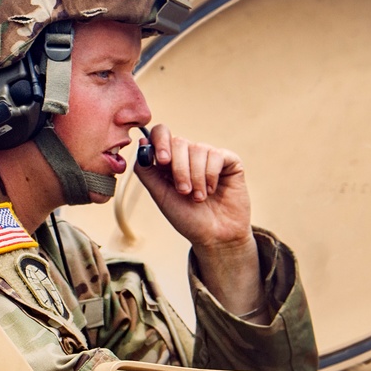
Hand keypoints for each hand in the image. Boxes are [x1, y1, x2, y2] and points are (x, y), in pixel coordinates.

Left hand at [134, 125, 264, 319]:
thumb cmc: (187, 218)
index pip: (161, 133)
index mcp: (170, 161)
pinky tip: (212, 190)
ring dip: (196, 177)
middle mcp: (189, 155)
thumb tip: (141, 143)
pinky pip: (217, 155)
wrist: (215, 237)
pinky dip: (211, 175)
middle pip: (179, 141)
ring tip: (199, 197)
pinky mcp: (229, 161)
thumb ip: (147, 171)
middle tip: (183, 192)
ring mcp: (209, 157)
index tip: (162, 161)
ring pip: (198, 149)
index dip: (160, 141)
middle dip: (179, 169)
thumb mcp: (160, 195)